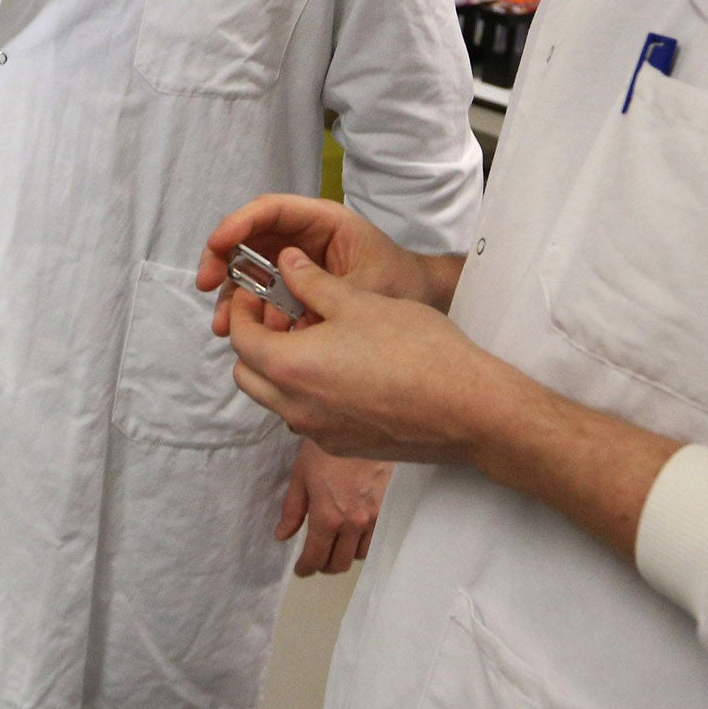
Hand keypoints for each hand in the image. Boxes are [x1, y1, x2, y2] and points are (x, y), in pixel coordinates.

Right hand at [197, 194, 456, 337]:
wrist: (425, 302)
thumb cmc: (401, 284)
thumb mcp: (364, 286)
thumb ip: (322, 286)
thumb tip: (276, 286)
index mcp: (322, 221)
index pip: (270, 211)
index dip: (238, 224)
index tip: (217, 246)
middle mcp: (302, 236)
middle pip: (249, 237)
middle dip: (222, 260)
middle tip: (206, 285)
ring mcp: (296, 261)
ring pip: (250, 267)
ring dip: (232, 294)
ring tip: (222, 326)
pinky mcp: (294, 286)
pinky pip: (263, 292)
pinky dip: (250, 311)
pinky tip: (244, 333)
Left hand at [228, 247, 510, 464]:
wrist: (467, 407)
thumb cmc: (415, 349)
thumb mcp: (358, 302)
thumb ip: (311, 282)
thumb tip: (285, 262)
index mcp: (289, 366)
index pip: (240, 338)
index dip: (243, 309)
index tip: (258, 291)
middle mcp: (294, 407)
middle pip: (248, 373)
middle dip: (254, 341)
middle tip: (280, 314)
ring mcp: (318, 432)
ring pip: (274, 399)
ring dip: (278, 370)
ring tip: (311, 340)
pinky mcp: (343, 446)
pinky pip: (305, 418)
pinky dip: (305, 394)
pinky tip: (339, 371)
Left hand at [278, 440, 390, 576]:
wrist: (363, 428)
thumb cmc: (327, 449)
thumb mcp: (301, 476)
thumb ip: (292, 510)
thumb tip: (282, 535)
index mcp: (327, 517)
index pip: (315, 557)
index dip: (305, 568)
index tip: (301, 569)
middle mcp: (352, 524)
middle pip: (339, 564)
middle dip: (323, 566)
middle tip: (314, 559)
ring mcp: (373, 519)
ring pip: (358, 556)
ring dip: (343, 556)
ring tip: (333, 545)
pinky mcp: (387, 510)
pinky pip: (375, 540)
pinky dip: (361, 545)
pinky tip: (353, 534)